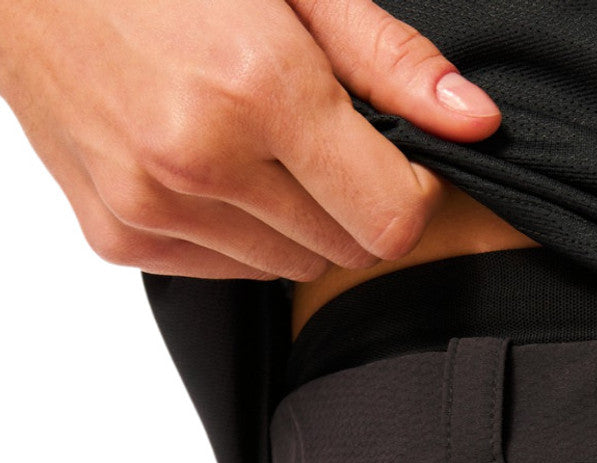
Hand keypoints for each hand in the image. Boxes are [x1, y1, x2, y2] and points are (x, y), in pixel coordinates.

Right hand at [0, 0, 501, 278]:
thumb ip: (388, 58)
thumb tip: (476, 124)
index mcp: (257, 88)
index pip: (393, 219)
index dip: (414, 192)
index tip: (398, 154)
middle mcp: (201, 163)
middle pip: (347, 251)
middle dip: (358, 203)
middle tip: (321, 136)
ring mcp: (153, 209)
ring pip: (291, 267)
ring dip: (300, 219)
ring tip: (256, 140)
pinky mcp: (121, 238)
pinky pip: (229, 269)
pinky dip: (241, 232)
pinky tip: (209, 165)